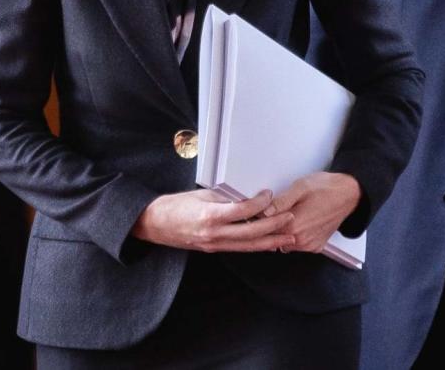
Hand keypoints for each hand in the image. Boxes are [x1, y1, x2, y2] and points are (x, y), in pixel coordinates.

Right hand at [132, 189, 295, 252]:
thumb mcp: (201, 194)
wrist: (154, 224)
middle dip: (274, 226)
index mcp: (210, 217)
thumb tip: (247, 194)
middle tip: (291, 218)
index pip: (242, 211)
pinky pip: (239, 248)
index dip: (259, 203)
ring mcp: (214, 244)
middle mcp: (214, 234)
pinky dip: (256, 246)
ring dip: (271, 242)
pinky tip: (269, 243)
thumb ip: (224, 196)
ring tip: (290, 238)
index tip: (269, 194)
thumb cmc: (175, 205)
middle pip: (251, 233)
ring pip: (248, 246)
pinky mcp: (213, 249)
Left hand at [263, 172, 361, 253]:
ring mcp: (309, 245)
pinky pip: (298, 245)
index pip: (265, 230)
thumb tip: (264, 211)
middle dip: (271, 226)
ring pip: (284, 243)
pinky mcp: (316, 246)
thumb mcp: (301, 187)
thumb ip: (281, 201)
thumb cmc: (326, 188)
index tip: (259, 211)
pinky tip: (301, 222)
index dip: (260, 220)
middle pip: (273, 238)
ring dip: (283, 232)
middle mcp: (301, 240)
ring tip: (291, 214)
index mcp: (294, 226)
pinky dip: (295, 236)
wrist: (349, 194)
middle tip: (277, 210)